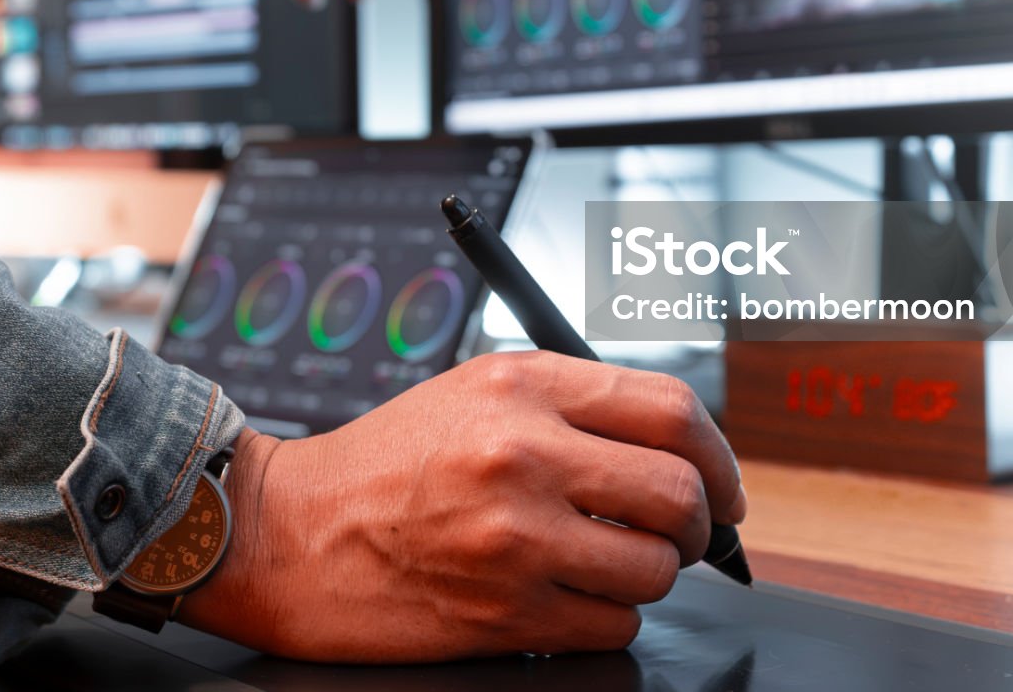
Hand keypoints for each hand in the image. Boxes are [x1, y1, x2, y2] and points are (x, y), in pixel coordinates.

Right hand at [176, 351, 746, 661]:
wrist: (288, 534)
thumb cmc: (384, 465)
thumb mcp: (476, 394)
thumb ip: (576, 409)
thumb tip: (683, 452)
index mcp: (522, 385)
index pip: (672, 411)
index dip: (720, 456)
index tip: (724, 486)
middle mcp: (522, 453)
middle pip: (681, 493)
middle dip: (698, 526)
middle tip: (679, 535)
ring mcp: (514, 537)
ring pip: (655, 569)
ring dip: (644, 576)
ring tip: (597, 563)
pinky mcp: (506, 612)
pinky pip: (612, 626)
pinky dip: (602, 619)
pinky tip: (559, 597)